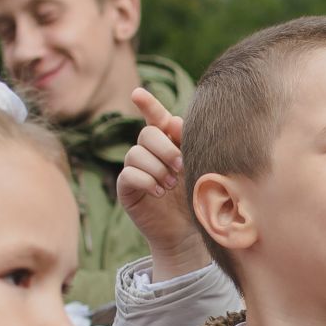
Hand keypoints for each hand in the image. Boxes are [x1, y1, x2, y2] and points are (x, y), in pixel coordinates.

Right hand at [115, 88, 213, 278]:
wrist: (187, 232)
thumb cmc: (196, 198)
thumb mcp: (198, 169)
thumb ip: (188, 145)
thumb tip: (174, 120)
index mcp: (167, 143)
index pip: (154, 117)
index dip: (147, 104)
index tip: (137, 93)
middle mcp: (148, 152)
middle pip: (147, 133)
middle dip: (165, 148)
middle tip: (181, 166)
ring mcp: (135, 169)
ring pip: (136, 153)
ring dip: (157, 168)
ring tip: (170, 185)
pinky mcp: (126, 187)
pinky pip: (129, 174)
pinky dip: (147, 181)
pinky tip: (159, 192)